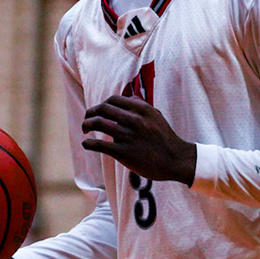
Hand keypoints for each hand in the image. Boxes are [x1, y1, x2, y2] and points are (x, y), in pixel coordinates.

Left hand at [81, 95, 196, 183]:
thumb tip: (128, 99)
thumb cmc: (165, 138)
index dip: (101, 104)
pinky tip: (86, 144)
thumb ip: (142, 106)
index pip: (112, 100)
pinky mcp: (123, 152)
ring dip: (86, 125)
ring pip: (98, 123)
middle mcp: (133, 119)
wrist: (175, 159)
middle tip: (87, 119)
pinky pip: (99, 144)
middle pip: (102, 109)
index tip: (98, 111)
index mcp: (141, 109)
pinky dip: (88, 143)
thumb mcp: (157, 116)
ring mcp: (127, 135)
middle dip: (90, 113)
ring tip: (85, 129)